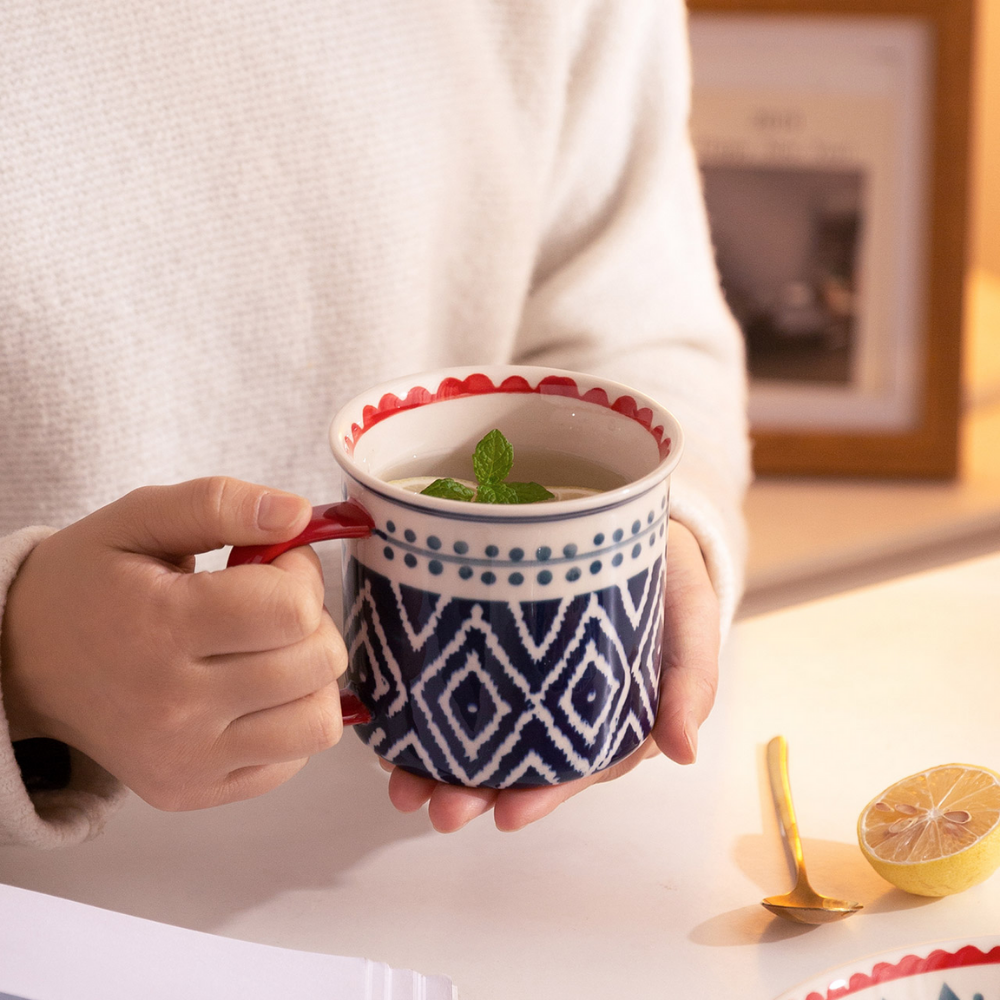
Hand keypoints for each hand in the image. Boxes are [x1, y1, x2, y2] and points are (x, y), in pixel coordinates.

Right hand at [0, 477, 348, 809]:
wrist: (21, 663)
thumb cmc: (89, 582)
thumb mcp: (140, 518)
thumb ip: (221, 504)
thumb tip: (297, 513)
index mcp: (161, 628)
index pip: (292, 610)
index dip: (300, 573)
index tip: (273, 562)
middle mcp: (174, 708)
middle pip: (316, 662)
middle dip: (311, 619)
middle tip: (268, 604)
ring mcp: (184, 760)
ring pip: (318, 721)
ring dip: (311, 675)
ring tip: (268, 649)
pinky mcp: (192, 791)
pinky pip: (292, 761)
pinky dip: (289, 721)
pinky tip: (252, 691)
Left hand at [382, 520, 718, 831]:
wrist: (634, 516)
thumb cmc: (668, 573)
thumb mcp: (690, 618)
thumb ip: (690, 680)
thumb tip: (683, 753)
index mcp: (611, 713)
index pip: (576, 765)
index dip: (543, 794)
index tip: (506, 815)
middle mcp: (561, 703)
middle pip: (517, 760)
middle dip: (476, 791)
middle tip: (438, 810)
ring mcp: (524, 673)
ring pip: (480, 731)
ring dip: (438, 765)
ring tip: (401, 788)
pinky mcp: (491, 638)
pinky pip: (457, 679)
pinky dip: (423, 708)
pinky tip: (391, 726)